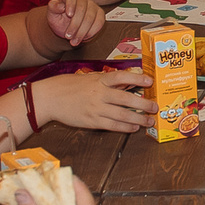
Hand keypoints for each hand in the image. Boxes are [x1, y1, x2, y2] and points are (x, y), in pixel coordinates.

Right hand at [33, 68, 150, 133]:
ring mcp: (96, 109)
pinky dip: (125, 128)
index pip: (122, 77)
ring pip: (122, 115)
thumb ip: (107, 81)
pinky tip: (134, 128)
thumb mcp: (89, 78)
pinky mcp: (91, 121)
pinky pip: (112, 126)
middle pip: (126, 99)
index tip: (150, 80)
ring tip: (149, 121)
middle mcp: (99, 94)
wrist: (50, 98)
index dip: (137, 78)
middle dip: (144, 104)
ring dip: (139, 119)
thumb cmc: (70, 86)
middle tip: (155, 107)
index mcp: (99, 80)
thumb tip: (128, 82)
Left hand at [45, 0, 106, 46]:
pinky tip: (84, 38)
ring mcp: (93, 6)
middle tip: (68, 36)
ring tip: (74, 41)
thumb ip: (53, 8)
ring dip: (82, 32)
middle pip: (82, 9)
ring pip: (90, 18)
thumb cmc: (59, 20)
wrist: (67, 29)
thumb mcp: (51, 15)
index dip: (71, 3)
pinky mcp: (100, 14)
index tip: (69, 14)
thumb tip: (60, 5)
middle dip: (75, 25)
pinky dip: (91, 32)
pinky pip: (99, 22)